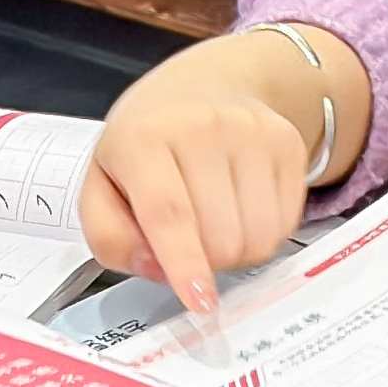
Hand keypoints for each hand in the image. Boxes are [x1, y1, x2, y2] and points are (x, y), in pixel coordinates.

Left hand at [79, 32, 331, 311]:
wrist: (205, 85)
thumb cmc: (147, 145)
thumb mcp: (101, 185)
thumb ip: (110, 237)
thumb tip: (156, 267)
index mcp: (143, 137)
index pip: (169, 212)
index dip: (186, 264)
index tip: (199, 301)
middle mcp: (202, 126)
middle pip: (220, 238)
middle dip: (205, 261)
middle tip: (188, 239)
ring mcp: (251, 131)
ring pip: (258, 237)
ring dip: (236, 251)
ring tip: (213, 221)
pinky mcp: (286, 142)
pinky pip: (286, 224)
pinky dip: (263, 233)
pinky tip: (241, 206)